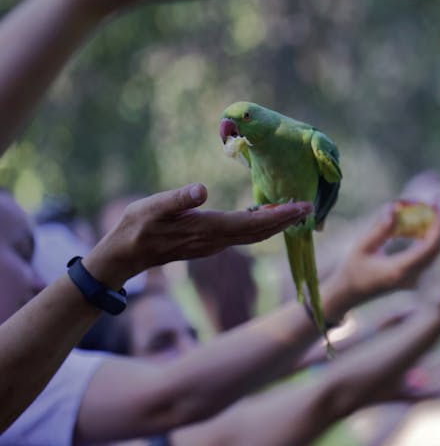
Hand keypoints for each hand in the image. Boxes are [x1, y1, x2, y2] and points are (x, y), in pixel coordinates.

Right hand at [83, 182, 311, 287]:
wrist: (124, 256)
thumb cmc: (136, 227)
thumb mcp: (152, 207)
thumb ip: (177, 199)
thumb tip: (202, 189)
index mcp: (208, 229)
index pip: (253, 224)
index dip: (280, 216)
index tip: (303, 206)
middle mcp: (216, 241)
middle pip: (260, 232)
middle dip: (286, 221)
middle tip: (309, 207)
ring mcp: (213, 245)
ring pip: (253, 235)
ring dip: (275, 224)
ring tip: (293, 210)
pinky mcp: (208, 243)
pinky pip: (243, 235)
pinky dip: (259, 225)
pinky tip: (263, 215)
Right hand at [324, 204, 439, 316]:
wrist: (349, 294)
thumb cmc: (352, 270)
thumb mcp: (362, 246)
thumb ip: (379, 228)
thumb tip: (394, 207)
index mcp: (400, 269)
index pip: (429, 246)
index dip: (438, 223)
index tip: (436, 204)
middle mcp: (412, 277)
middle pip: (436, 248)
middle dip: (438, 223)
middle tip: (434, 201)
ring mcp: (414, 280)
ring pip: (434, 252)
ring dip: (433, 230)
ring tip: (426, 209)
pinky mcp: (412, 279)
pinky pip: (426, 256)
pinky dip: (426, 238)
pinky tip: (418, 225)